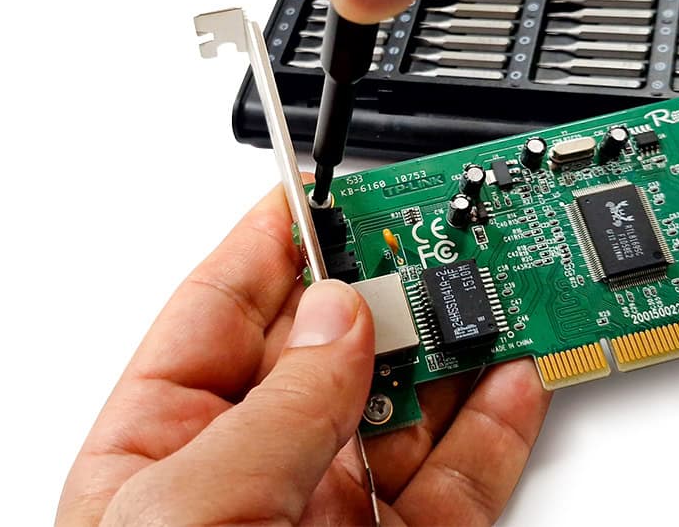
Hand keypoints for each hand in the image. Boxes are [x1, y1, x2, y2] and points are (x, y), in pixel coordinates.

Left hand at [57, 180, 551, 525]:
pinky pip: (460, 482)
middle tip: (433, 232)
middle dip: (386, 288)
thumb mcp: (191, 520)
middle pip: (331, 348)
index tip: (326, 186)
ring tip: (494, 286)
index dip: (275, 240)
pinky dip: (497, 426)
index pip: (223, 311)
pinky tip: (516, 374)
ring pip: (408, 407)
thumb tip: (334, 314)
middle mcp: (250, 473)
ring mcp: (333, 515)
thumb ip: (273, 411)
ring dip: (454, 343)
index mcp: (162, 449)